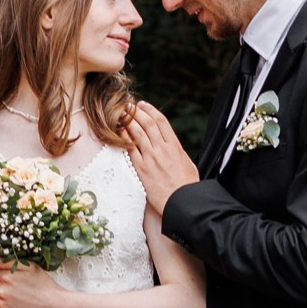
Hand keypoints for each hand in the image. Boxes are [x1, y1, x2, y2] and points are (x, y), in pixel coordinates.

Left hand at [0, 260, 73, 307]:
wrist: (54, 307)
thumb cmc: (44, 284)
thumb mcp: (30, 267)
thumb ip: (9, 262)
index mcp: (6, 278)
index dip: (2, 270)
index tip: (13, 275)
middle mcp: (1, 292)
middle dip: (6, 283)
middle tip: (23, 286)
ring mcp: (2, 306)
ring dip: (7, 295)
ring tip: (23, 297)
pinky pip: (2, 307)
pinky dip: (9, 306)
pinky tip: (21, 305)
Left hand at [121, 99, 199, 214]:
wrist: (183, 202)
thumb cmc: (187, 187)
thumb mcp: (188, 165)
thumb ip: (178, 154)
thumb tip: (173, 149)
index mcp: (175, 147)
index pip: (161, 122)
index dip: (150, 110)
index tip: (143, 105)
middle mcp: (163, 149)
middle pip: (147, 123)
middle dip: (136, 112)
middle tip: (128, 106)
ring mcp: (151, 158)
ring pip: (137, 133)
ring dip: (128, 121)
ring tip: (120, 114)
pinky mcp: (142, 169)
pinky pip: (130, 149)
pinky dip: (124, 137)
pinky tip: (118, 132)